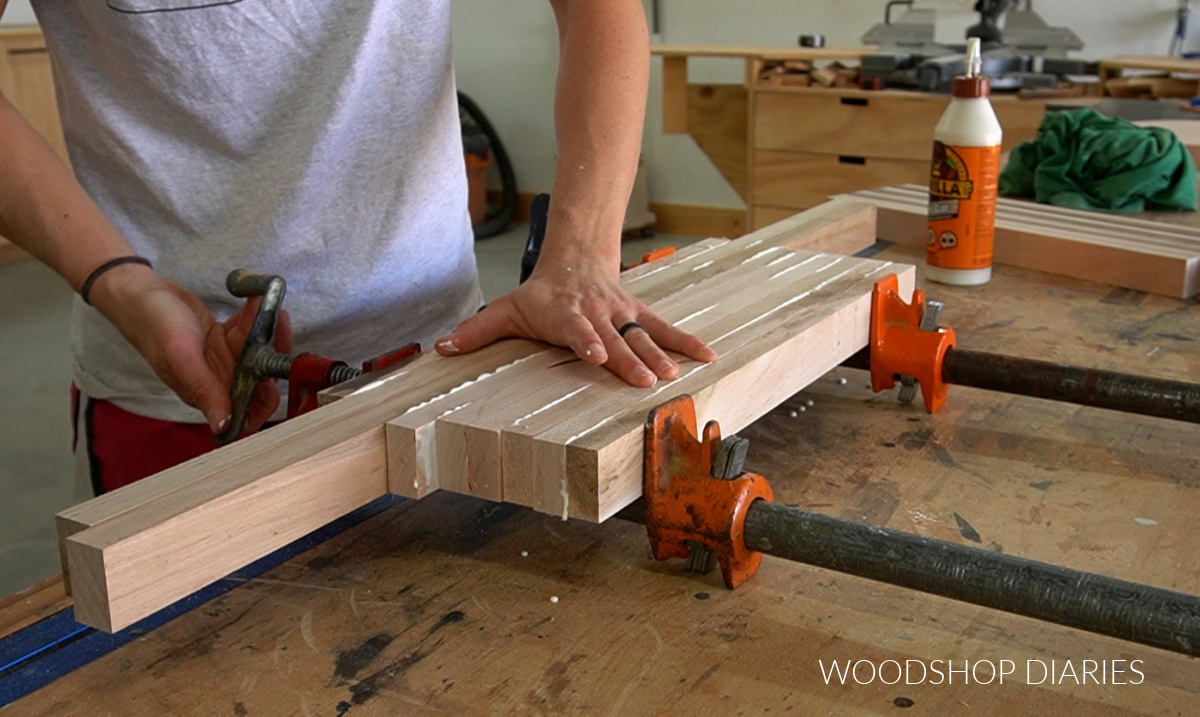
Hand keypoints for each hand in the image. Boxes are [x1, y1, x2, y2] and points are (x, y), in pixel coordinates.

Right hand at [91, 267, 291, 434]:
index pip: (246, 411)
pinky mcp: (225, 338)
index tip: (277, 370)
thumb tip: (223, 428)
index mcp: (207, 392)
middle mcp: (219, 379)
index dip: (267, 398)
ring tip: (271, 305)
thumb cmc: (153, 324)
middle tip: (279, 323)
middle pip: (261, 377)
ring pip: (260, 350)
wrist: (138, 292)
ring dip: (269, 328)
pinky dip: (256, 314)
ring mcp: (223, 358)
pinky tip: (258, 295)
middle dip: (276, 352)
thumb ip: (204, 389)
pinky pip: (250, 330)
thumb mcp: (180, 355)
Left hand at [434, 263, 715, 386]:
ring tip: (675, 376)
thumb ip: (477, 331)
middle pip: (615, 337)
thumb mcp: (506, 309)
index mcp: (565, 314)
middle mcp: (597, 313)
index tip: (596, 354)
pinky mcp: (639, 314)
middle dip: (630, 358)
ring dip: (660, 355)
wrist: (575, 257)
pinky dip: (687, 342)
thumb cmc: (540, 293)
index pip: (577, 328)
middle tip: (645, 379)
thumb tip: (442, 348)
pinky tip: (708, 357)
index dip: (587, 340)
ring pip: (643, 334)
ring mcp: (621, 314)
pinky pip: (666, 329)